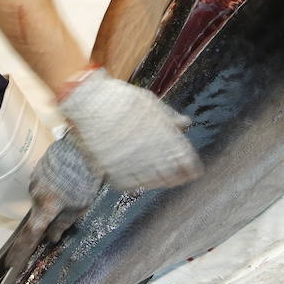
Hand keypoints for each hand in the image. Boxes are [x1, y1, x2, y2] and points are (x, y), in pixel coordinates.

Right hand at [9, 135, 101, 264]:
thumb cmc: (87, 177)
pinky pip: (44, 183)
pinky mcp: (39, 166)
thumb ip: (64, 223)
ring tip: (75, 186)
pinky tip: (69, 177)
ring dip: (54, 197)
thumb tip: (52, 237)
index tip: (12, 262)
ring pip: (42, 196)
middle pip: (39, 213)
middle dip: (50, 216)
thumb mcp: (81, 205)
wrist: (85, 143)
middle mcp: (35, 193)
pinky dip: (54, 185)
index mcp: (46, 207)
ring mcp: (35, 178)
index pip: (31, 234)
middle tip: (70, 206)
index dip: (22, 249)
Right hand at [58, 67, 201, 190]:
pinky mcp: (113, 168)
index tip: (193, 170)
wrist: (90, 101)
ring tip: (157, 177)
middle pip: (171, 175)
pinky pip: (130, 185)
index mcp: (164, 134)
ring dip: (158, 181)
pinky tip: (136, 177)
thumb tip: (186, 124)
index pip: (185, 160)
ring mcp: (132, 161)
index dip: (191, 168)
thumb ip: (168, 116)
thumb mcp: (149, 102)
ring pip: (152, 182)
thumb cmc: (121, 98)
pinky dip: (135, 183)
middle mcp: (151, 151)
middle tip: (176, 177)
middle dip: (176, 176)